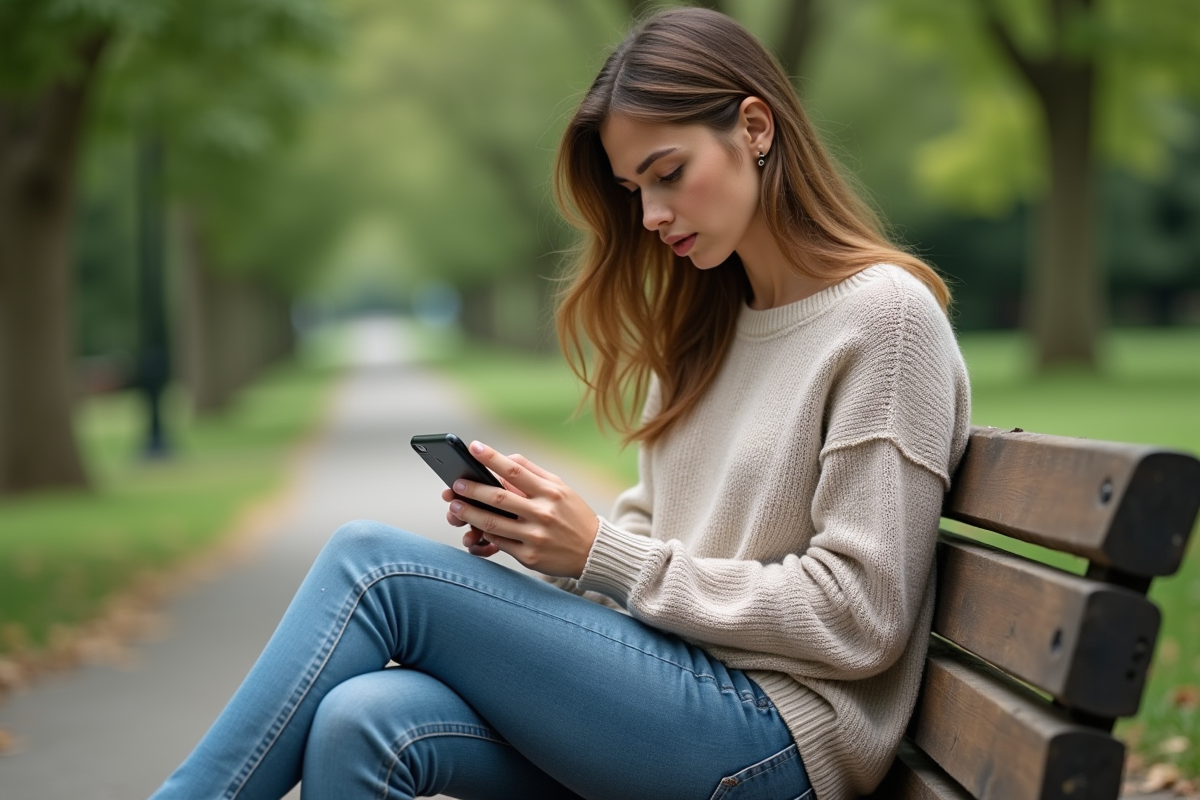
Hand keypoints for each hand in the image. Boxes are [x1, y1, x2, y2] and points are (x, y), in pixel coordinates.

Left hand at [442, 441, 599, 577]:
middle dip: (472, 489)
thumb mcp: (560, 488)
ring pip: (493, 523)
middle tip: (455, 484)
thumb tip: (506, 458)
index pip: (515, 470)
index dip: (492, 458)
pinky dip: (485, 534)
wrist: (593, 551)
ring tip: (455, 506)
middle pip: (498, 497)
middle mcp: (543, 513)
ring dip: (470, 513)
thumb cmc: (572, 514)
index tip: (473, 447)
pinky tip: (475, 527)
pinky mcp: (529, 556)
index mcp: (550, 492)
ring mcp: (535, 536)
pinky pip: (500, 543)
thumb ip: (533, 472)